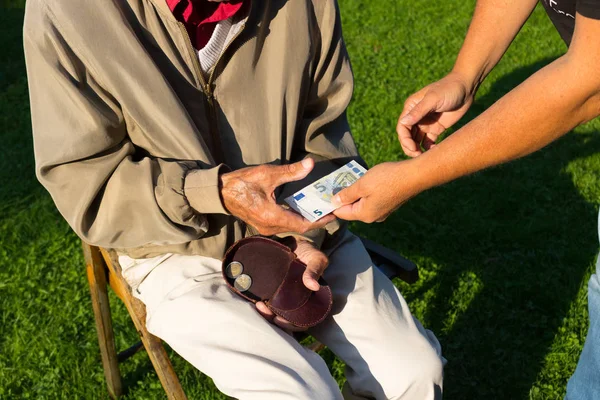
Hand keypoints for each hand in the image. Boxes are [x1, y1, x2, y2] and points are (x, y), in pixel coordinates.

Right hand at [220, 159, 334, 235]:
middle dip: (315, 219)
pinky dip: (295, 218)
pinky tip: (302, 209)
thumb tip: (310, 164)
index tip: (333, 215)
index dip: (320, 221)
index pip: (303, 224)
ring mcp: (265, 227)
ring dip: (305, 219)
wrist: (220, 192)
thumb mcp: (267, 174)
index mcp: (272, 216)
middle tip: (329, 210)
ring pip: (291, 226)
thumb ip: (290, 172)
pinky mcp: (262, 224)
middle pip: (299, 227)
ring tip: (319, 209)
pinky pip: (283, 224)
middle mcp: (270, 226)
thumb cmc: (241, 183)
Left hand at [255, 238, 328, 331]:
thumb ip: (315, 270)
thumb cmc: (310, 252)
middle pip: (285, 319)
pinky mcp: (273, 289)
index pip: (302, 321)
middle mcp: (296, 301)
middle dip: (273, 320)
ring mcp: (284, 296)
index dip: (290, 324)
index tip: (279, 319)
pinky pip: (267, 301)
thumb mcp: (317, 258)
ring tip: (258, 304)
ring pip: (274, 313)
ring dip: (265, 313)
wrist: (296, 241)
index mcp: (310, 300)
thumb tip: (314, 286)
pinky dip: (260, 304)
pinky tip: (254, 299)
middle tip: (264, 309)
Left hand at [332, 161, 420, 222]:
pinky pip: (372, 201)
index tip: (324, 194)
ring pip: (362, 204)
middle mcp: (373, 217)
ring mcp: (383, 212)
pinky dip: (366, 193)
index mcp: (365, 215)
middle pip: (352, 210)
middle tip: (336, 183)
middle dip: (344, 198)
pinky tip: (366, 181)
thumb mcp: (362, 185)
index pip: (342, 213)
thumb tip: (334, 202)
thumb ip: (347, 194)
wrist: (414, 176)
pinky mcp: (389, 205)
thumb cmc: (386, 179)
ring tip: (350, 180)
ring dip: (355, 194)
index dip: (332, 203)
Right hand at [397, 71, 473, 156]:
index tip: (412, 148)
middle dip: (409, 147)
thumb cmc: (449, 89)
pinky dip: (428, 148)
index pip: (402, 127)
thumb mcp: (433, 99)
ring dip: (417, 149)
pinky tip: (435, 151)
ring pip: (416, 140)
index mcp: (411, 107)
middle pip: (407, 136)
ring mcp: (426, 123)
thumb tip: (403, 123)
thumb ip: (418, 111)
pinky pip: (428, 142)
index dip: (405, 139)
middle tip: (417, 156)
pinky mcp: (436, 128)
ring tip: (424, 157)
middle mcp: (416, 116)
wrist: (467, 87)